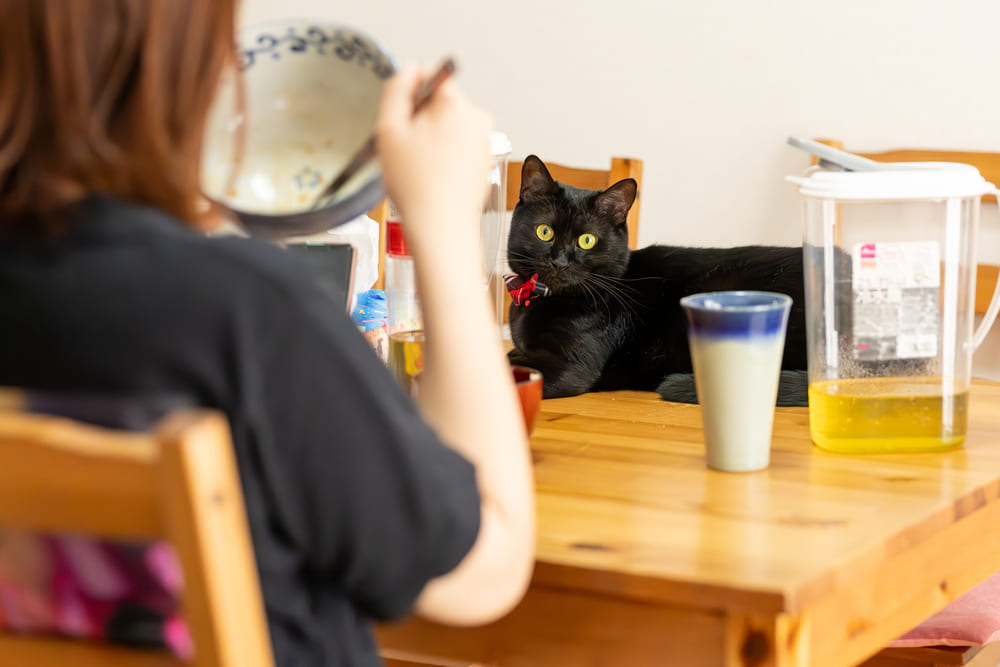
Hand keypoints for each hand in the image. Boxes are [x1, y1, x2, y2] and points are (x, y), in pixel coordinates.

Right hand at [375, 63, 493, 256]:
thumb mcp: (389, 130)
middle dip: (420, 118)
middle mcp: (477, 117)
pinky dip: (444, 155)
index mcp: (455, 104)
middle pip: (440, 101)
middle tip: (408, 149)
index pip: (430, 74)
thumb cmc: (417, 187)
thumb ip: (396, 90)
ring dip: (431, 138)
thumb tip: (408, 69)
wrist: (442, 229)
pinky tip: (433, 176)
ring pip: (448, 124)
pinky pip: (458, 144)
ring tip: (420, 166)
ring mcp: (484, 140)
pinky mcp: (485, 159)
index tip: (401, 121)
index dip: (408, 95)